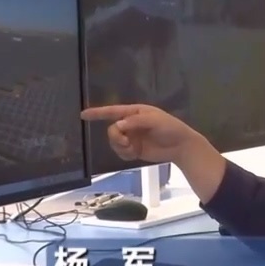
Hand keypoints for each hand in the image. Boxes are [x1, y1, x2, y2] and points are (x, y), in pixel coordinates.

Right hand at [80, 104, 205, 164]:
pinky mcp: (134, 149)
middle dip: (116, 137)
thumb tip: (118, 125)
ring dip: (121, 147)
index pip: (113, 111)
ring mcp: (132, 137)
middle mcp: (130, 124)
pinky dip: (124, 154)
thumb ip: (136, 122)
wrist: (181, 146)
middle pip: (112, 130)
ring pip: (114, 142)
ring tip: (133, 148)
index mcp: (135, 112)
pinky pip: (120, 152)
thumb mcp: (155, 121)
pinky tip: (135, 153)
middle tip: (127, 142)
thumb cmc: (170, 128)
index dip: (97, 113)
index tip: (83, 115)